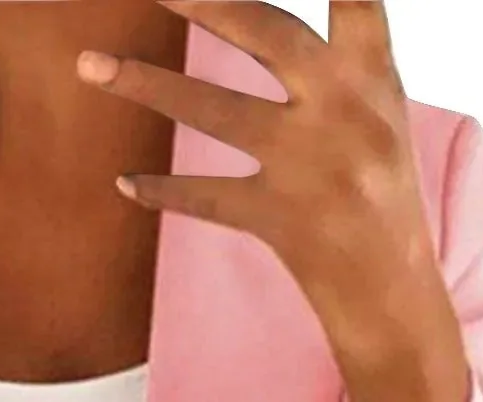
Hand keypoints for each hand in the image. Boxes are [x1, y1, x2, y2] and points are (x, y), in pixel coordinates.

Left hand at [77, 1, 472, 401]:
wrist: (393, 291)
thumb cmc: (380, 190)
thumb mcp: (380, 113)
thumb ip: (346, 57)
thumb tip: (256, 16)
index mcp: (375, 78)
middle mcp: (344, 113)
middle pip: (267, 34)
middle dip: (207, 2)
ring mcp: (310, 168)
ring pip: (214, 110)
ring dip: (145, 84)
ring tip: (88, 64)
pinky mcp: (280, 221)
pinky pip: (206, 198)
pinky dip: (163, 190)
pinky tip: (126, 181)